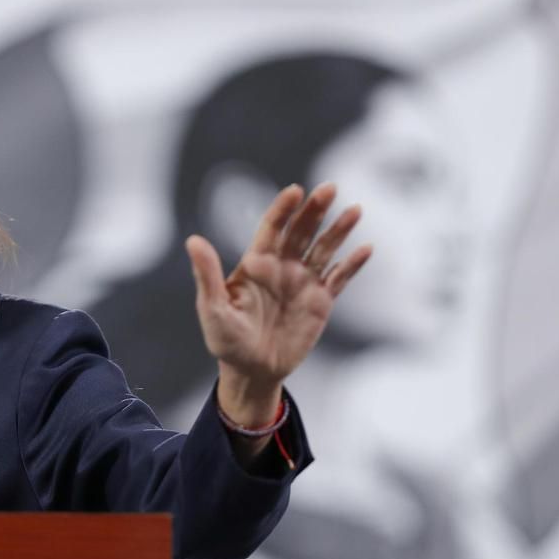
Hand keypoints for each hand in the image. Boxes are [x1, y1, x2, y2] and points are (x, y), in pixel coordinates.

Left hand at [186, 183, 370, 428]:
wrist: (252, 371)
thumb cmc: (225, 339)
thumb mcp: (212, 307)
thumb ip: (207, 274)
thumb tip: (193, 240)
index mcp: (256, 263)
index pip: (272, 228)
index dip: (283, 209)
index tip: (295, 191)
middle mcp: (282, 267)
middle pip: (301, 231)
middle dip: (315, 210)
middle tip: (330, 188)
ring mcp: (303, 282)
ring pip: (324, 249)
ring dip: (339, 230)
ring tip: (355, 210)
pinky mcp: (320, 302)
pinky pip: (339, 278)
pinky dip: (353, 264)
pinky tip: (366, 248)